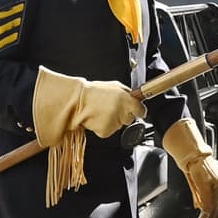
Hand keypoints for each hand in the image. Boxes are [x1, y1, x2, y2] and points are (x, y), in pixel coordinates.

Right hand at [31, 68, 145, 145]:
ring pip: (119, 125)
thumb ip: (127, 94)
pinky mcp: (107, 131)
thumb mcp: (114, 86)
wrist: (77, 102)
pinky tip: (98, 118)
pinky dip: (104, 126)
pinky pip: (109, 130)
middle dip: (124, 114)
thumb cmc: (93, 92)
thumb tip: (135, 97)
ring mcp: (115, 123)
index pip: (141, 110)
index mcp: (127, 99)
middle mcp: (123, 112)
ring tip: (102, 111)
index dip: (138, 110)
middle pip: (130, 118)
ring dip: (113, 120)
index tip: (137, 110)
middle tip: (112, 108)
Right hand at [161, 118, 217, 217]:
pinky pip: (208, 202)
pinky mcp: (206, 184)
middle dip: (216, 217)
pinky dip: (206, 212)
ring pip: (215, 206)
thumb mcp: (201, 179)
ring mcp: (214, 184)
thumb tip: (200, 205)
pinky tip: (202, 217)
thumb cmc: (195, 163)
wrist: (191, 153)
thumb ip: (202, 192)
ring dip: (210, 217)